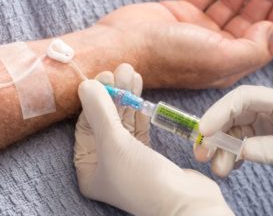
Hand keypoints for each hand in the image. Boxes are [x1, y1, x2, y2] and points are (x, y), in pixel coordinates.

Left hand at [74, 64, 232, 215]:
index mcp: (88, 168)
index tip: (104, 76)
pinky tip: (139, 90)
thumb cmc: (143, 179)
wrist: (187, 204)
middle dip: (113, 94)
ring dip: (126, 97)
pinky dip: (138, 109)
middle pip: (104, 121)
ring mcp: (125, 160)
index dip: (95, 100)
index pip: (86, 125)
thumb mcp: (115, 143)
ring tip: (132, 72)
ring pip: (122, 121)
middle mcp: (104, 164)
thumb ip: (99, 111)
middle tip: (121, 69)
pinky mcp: (146, 156)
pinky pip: (136, 127)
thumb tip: (85, 84)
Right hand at [98, 0, 272, 88]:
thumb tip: (270, 29)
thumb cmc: (168, 57)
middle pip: (248, 18)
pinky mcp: (182, 11)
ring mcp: (197, 28)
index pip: (261, 43)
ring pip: (229, 2)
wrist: (122, 45)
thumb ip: (252, 49)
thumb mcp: (217, 59)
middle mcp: (214, 47)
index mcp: (226, 64)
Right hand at [195, 85, 272, 184]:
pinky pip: (244, 144)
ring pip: (236, 132)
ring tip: (218, 170)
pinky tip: (229, 167)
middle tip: (202, 154)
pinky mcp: (270, 139)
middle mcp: (272, 110)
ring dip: (223, 149)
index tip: (203, 131)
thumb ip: (272, 148)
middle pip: (233, 115)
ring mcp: (270, 125)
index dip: (219, 111)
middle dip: (215, 133)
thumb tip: (238, 151)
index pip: (242, 98)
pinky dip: (234, 155)